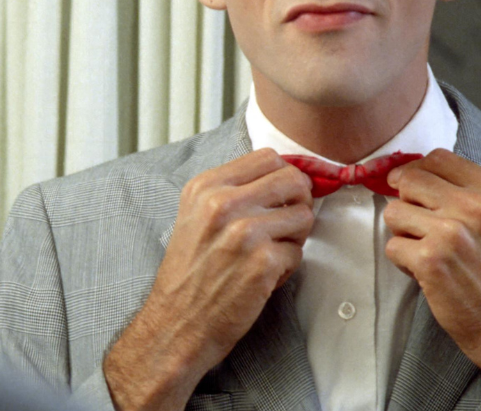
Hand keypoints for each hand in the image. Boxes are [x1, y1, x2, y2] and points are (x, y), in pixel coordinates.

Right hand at [103, 149, 313, 410]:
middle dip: (298, 202)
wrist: (176, 323)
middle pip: (293, 179)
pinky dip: (286, 268)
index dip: (283, 176)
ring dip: (293, 237)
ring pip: (303, 216)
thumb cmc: (189, 274)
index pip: (268, 157)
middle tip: (285, 223)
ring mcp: (244, 232)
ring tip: (268, 253)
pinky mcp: (263, 262)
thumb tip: (281, 176)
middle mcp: (223, 203)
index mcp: (206, 186)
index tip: (282, 195)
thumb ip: (232, 190)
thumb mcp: (196, 216)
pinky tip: (262, 277)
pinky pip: (298, 253)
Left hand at [383, 149, 480, 407]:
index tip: (413, 188)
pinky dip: (403, 261)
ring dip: (403, 233)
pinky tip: (426, 272)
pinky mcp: (431, 260)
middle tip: (420, 225)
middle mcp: (476, 206)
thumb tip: (416, 171)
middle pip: (409, 179)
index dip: (418, 172)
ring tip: (428, 251)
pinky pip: (392, 245)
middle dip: (406, 201)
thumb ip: (467, 190)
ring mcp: (451, 232)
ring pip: (393, 211)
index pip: (437, 157)